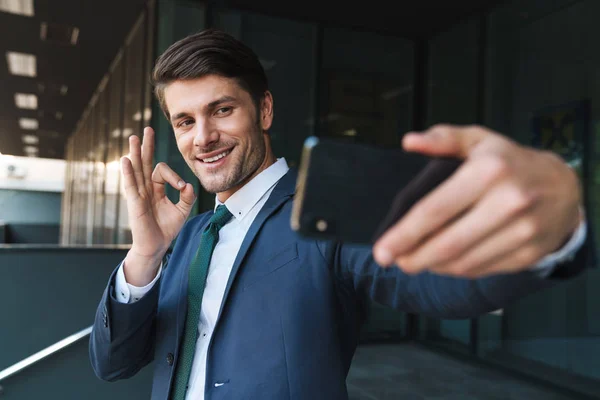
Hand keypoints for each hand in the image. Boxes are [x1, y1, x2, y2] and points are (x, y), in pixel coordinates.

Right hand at [121, 127, 195, 284]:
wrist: (156, 246)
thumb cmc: (166, 229)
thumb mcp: (182, 210)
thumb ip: (187, 197)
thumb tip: (189, 185)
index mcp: (156, 189)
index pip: (162, 172)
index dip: (174, 177)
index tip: (182, 188)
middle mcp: (145, 188)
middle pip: (145, 162)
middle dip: (146, 146)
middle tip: (146, 129)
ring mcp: (138, 194)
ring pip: (136, 169)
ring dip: (135, 153)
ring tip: (133, 137)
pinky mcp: (134, 202)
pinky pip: (131, 184)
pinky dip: (128, 172)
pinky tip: (126, 160)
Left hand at [373, 124, 581, 277]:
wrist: (563, 187)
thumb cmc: (510, 161)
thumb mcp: (479, 140)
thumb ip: (443, 139)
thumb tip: (408, 142)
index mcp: (489, 170)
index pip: (436, 210)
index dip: (404, 234)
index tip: (381, 251)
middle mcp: (509, 202)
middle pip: (448, 244)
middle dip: (414, 258)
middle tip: (394, 261)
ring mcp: (523, 232)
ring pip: (464, 262)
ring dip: (433, 266)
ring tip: (415, 261)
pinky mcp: (529, 254)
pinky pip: (482, 269)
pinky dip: (457, 270)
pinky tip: (443, 263)